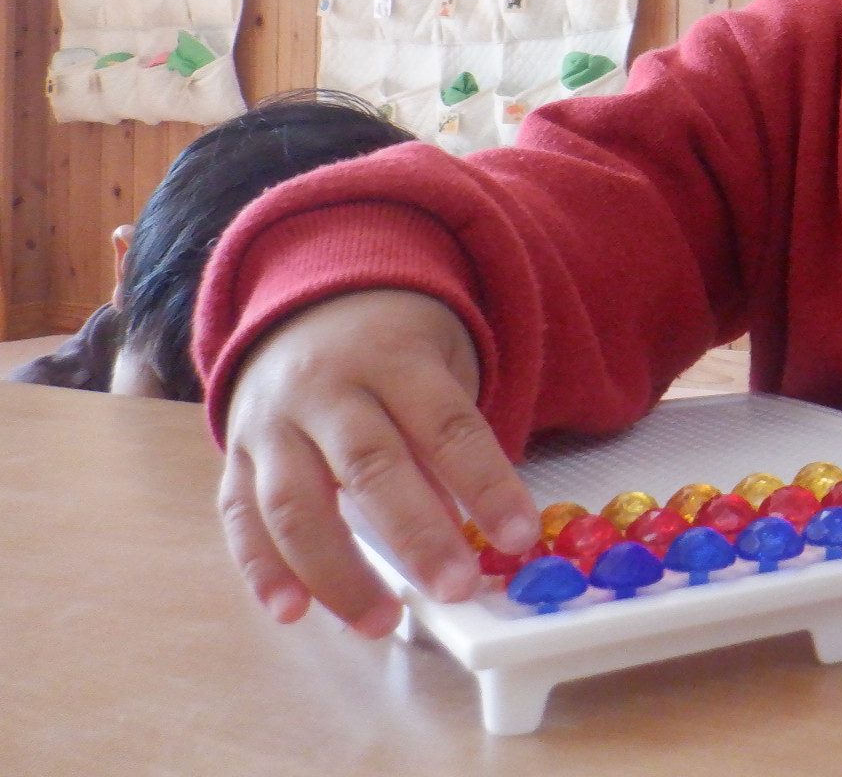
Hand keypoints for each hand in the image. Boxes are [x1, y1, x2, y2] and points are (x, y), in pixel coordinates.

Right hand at [217, 289, 538, 636]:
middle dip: (415, 535)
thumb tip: (471, 530)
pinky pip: (239, 516)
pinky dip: (261, 569)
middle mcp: (326, 389)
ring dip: (338, 571)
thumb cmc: (395, 350)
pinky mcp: (235, 457)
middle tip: (456, 589)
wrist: (309, 306)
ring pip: (294, 501)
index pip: (447, 424)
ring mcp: (270, 424)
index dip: (485, 482)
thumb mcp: (437, 368)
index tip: (519, 537)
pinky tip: (292, 611)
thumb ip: (447, 442)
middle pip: (370, 465)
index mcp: (394, 359)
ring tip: (380, 623)